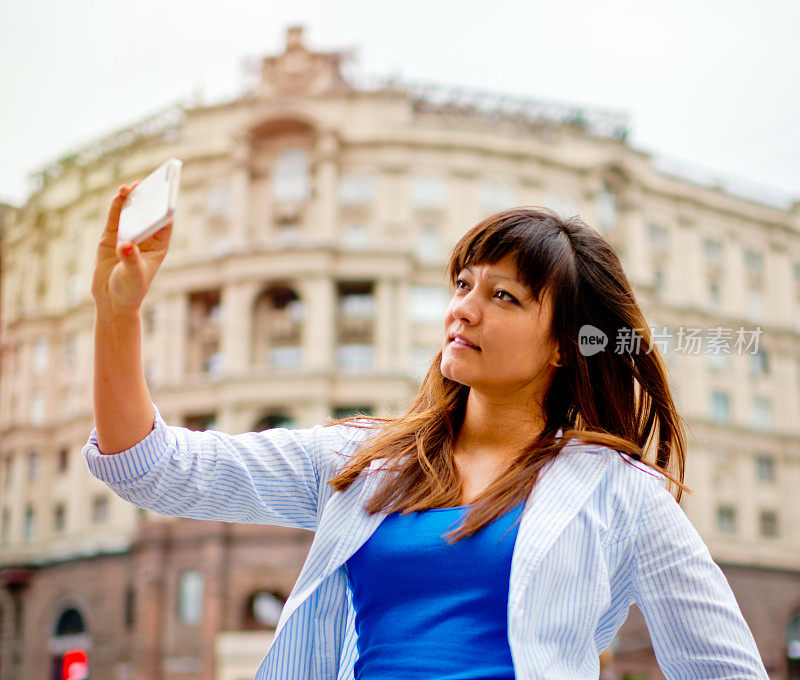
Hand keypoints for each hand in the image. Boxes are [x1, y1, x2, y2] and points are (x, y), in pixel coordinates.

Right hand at [91, 182, 172, 310]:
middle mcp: (145, 237)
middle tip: (147, 184)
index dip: (166, 207)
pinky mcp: (110, 236)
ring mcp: (128, 235)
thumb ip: (130, 259)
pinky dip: (117, 206)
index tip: (167, 194)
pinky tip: (119, 195)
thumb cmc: (130, 289)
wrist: (111, 299)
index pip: (165, 223)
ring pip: (131, 212)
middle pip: (148, 212)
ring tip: (130, 187)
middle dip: (148, 197)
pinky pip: (115, 217)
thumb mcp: (133, 275)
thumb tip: (125, 245)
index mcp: (158, 246)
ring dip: (131, 198)